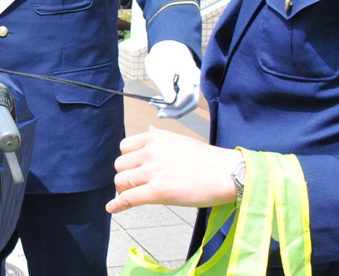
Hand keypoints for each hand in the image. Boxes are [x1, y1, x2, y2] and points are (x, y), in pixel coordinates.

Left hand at [106, 127, 241, 213]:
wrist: (226, 173)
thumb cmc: (208, 160)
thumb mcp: (179, 139)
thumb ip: (159, 137)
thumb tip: (149, 130)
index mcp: (155, 138)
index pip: (124, 146)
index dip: (127, 159)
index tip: (133, 168)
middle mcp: (150, 152)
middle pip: (120, 164)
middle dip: (125, 175)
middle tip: (136, 184)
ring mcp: (153, 171)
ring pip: (121, 181)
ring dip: (125, 189)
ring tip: (134, 195)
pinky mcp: (157, 191)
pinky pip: (128, 198)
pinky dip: (117, 205)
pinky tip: (112, 209)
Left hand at [145, 41, 199, 118]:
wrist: (167, 51)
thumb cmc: (161, 59)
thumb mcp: (158, 70)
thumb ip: (165, 84)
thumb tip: (170, 101)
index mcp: (189, 72)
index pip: (187, 94)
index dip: (174, 104)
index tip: (159, 106)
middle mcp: (197, 80)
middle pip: (191, 103)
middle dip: (175, 111)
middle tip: (158, 113)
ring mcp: (196, 85)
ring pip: (190, 104)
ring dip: (175, 111)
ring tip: (159, 111)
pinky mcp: (193, 89)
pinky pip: (188, 102)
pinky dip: (177, 106)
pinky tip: (165, 106)